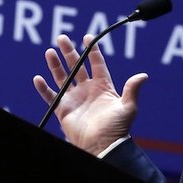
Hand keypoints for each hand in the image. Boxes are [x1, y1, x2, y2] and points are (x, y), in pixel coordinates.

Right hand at [33, 33, 148, 155]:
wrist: (102, 146)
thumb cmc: (117, 128)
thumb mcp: (127, 108)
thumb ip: (132, 90)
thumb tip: (143, 75)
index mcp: (103, 86)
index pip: (96, 64)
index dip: (92, 50)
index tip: (87, 37)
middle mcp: (87, 90)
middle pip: (76, 66)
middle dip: (69, 52)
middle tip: (62, 38)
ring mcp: (74, 99)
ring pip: (62, 77)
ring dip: (55, 65)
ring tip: (49, 52)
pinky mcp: (63, 109)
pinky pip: (50, 97)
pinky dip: (43, 89)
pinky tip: (38, 79)